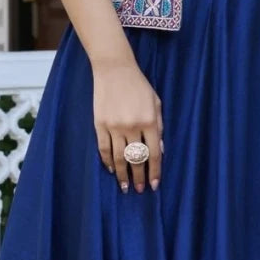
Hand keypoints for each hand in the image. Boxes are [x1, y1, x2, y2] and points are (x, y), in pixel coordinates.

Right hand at [92, 57, 163, 192]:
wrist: (114, 69)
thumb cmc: (139, 85)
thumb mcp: (156, 103)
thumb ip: (159, 126)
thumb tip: (160, 151)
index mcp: (150, 121)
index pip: (154, 154)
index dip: (154, 171)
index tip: (153, 185)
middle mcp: (133, 126)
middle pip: (136, 159)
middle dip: (138, 177)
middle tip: (138, 189)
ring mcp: (115, 126)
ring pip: (119, 158)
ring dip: (122, 174)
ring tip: (124, 186)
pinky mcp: (100, 124)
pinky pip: (104, 148)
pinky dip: (107, 161)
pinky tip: (111, 169)